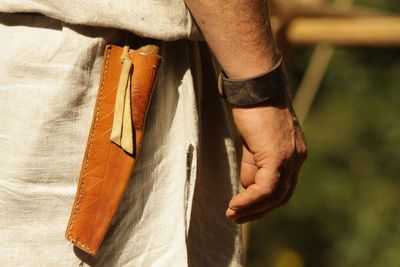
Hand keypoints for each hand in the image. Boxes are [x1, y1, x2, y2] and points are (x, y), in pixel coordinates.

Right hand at [226, 93, 306, 223]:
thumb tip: (248, 186)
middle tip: (238, 218)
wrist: (255, 86)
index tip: (246, 208)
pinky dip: (250, 200)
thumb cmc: (252, 108)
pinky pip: (266, 188)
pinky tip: (234, 204)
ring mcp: (291, 158)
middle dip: (260, 210)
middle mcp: (298, 158)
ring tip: (232, 214)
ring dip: (252, 209)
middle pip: (283, 195)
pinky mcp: (278, 157)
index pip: (284, 186)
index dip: (265, 202)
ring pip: (275, 195)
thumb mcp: (253, 142)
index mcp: (295, 153)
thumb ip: (254, 164)